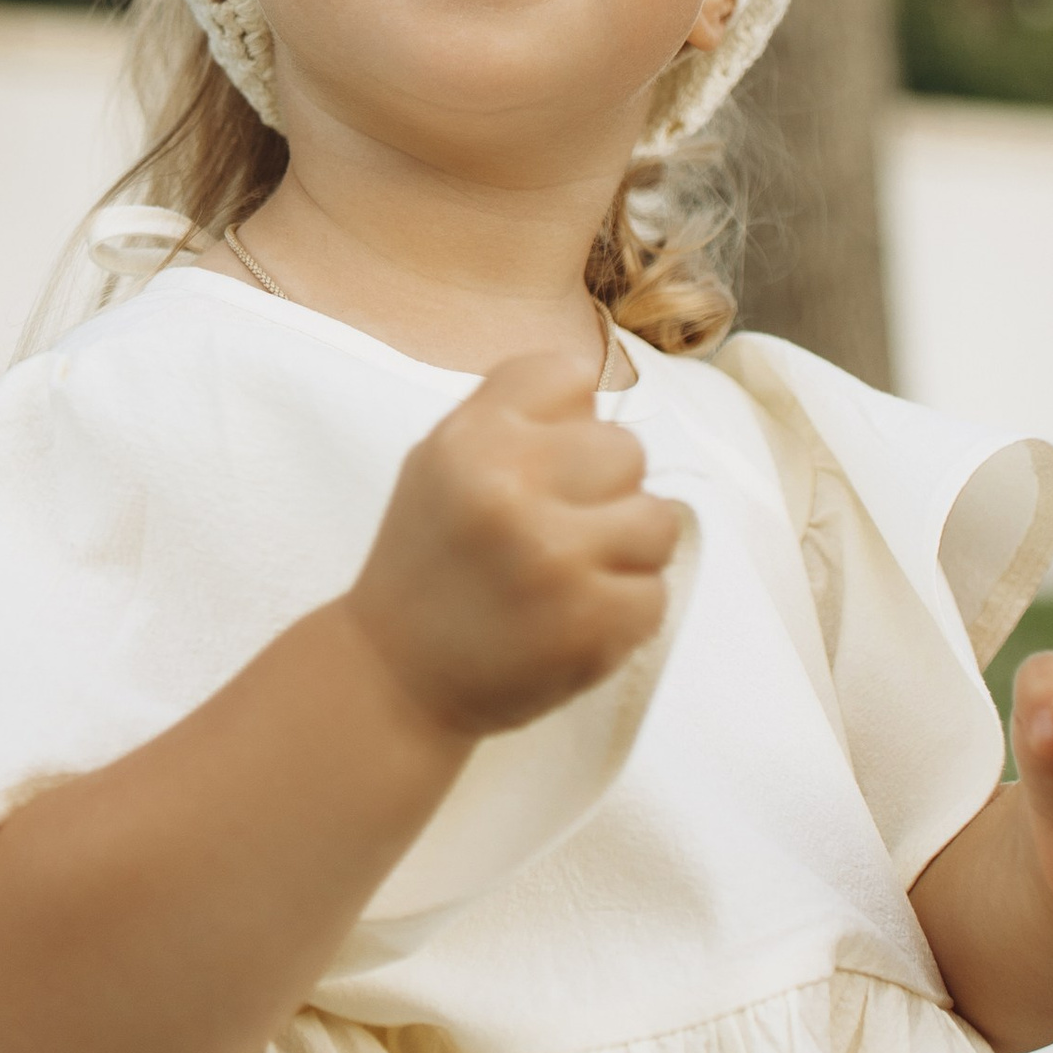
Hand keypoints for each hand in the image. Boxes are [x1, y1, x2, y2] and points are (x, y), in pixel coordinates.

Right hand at [347, 349, 678, 741]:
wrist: (394, 678)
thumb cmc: (428, 564)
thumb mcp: (440, 463)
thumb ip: (511, 420)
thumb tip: (599, 403)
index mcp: (470, 439)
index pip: (568, 375)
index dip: (568, 420)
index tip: (546, 461)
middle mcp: (510, 487)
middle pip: (626, 448)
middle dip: (604, 489)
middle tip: (560, 529)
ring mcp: (557, 556)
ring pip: (658, 518)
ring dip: (627, 549)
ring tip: (577, 574)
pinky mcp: (593, 621)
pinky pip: (656, 591)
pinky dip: (625, 609)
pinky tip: (575, 618)